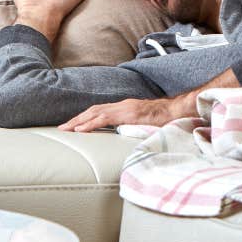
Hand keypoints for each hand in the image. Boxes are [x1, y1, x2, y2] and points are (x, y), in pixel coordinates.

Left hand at [58, 94, 196, 132]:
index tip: (72, 125)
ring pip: (96, 112)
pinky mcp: (129, 114)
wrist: (179, 111)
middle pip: (94, 110)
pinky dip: (91, 123)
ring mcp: (126, 108)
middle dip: (77, 119)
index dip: (84, 117)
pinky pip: (106, 118)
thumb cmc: (165, 120)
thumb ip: (131, 127)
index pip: (99, 111)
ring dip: (79, 121)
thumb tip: (122, 137)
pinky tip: (81, 129)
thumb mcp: (144, 123)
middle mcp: (123, 105)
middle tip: (62, 128)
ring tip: (67, 129)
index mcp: (125, 108)